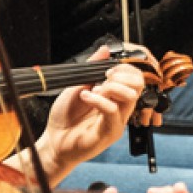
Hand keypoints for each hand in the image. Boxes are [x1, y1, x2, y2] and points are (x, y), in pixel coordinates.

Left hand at [25, 55, 145, 182]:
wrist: (53, 141)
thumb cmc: (64, 117)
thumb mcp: (77, 85)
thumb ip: (92, 68)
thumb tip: (105, 50)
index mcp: (116, 97)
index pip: (136, 78)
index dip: (125, 68)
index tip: (108, 69)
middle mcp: (120, 109)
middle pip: (138, 84)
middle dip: (120, 75)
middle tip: (102, 79)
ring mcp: (117, 121)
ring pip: (130, 96)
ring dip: (111, 87)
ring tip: (93, 90)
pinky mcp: (110, 132)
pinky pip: (112, 110)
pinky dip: (98, 99)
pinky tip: (85, 97)